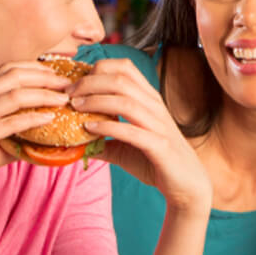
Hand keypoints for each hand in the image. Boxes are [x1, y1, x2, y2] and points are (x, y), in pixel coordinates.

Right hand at [0, 60, 76, 210]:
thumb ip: (13, 138)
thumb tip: (40, 142)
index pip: (7, 70)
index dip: (35, 68)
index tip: (58, 74)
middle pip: (13, 75)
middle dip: (44, 76)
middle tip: (68, 83)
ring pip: (13, 94)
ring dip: (43, 94)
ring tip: (64, 99)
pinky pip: (9, 122)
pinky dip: (33, 117)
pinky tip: (50, 118)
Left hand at [67, 58, 211, 212]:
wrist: (186, 186)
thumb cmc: (156, 162)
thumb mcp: (125, 148)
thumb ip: (103, 141)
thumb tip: (74, 142)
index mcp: (148, 99)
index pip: (125, 68)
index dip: (98, 69)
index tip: (76, 84)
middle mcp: (155, 107)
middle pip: (121, 79)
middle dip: (90, 82)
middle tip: (69, 94)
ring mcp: (159, 125)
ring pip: (126, 101)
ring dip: (95, 101)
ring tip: (76, 107)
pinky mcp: (160, 146)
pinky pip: (132, 131)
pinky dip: (108, 127)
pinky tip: (89, 129)